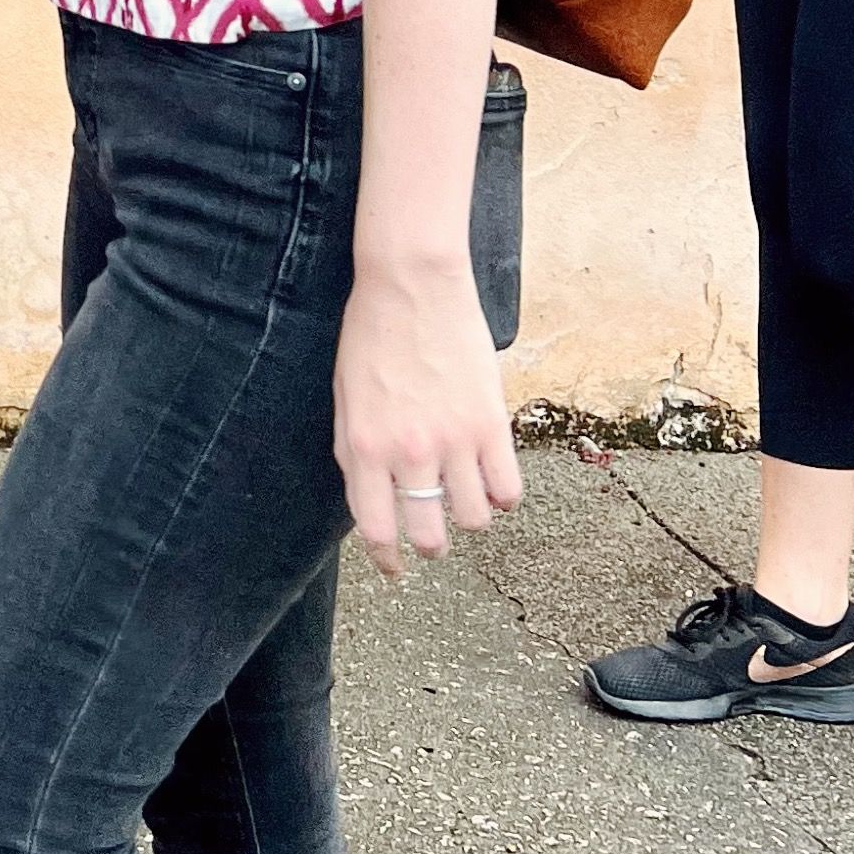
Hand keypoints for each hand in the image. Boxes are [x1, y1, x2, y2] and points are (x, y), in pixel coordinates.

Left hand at [333, 251, 521, 577]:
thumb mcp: (345, 398)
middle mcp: (408, 451)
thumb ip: (354, 453)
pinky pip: (509, 490)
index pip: (377, 530)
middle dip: (431, 545)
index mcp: (364, 446)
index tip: (396, 571)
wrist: (410, 283)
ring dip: (469, 518)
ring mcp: (454, 439)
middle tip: (434, 535)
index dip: (388, 561)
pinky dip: (503, 496)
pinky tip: (491, 479)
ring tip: (463, 496)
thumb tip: (372, 502)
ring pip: (475, 520)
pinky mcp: (491, 423)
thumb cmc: (370, 335)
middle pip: (430, 536)